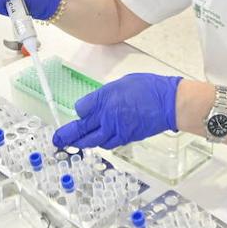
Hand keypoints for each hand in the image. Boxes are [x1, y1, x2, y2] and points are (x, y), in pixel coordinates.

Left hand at [52, 73, 182, 149]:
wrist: (169, 103)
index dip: (79, 111)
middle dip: (67, 135)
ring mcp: (117, 129)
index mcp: (105, 97)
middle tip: (57, 140)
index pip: (81, 108)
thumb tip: (95, 104)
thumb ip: (106, 95)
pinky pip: (108, 143)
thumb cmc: (149, 88)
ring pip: (93, 140)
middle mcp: (107, 115)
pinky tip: (98, 141)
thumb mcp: (122, 83)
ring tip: (73, 144)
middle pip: (82, 129)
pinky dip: (100, 143)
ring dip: (82, 142)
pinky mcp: (126, 137)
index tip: (79, 111)